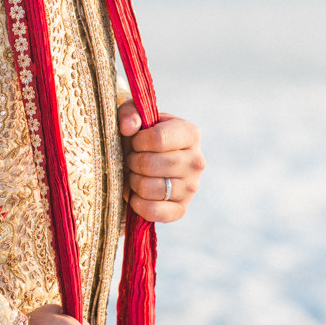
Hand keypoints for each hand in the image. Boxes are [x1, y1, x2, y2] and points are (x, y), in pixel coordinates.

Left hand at [118, 102, 204, 222]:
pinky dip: (138, 204)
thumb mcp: (135, 114)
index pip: (158, 138)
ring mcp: (191, 187)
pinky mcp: (181, 209)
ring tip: (135, 174)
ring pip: (149, 188)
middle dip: (132, 162)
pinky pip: (154, 211)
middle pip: (150, 164)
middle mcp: (196, 161)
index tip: (135, 141)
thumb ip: (130, 112)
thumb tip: (129, 128)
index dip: (138, 141)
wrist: (149, 158)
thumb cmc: (141, 134)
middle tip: (132, 159)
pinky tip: (136, 194)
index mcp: (190, 133)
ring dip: (133, 181)